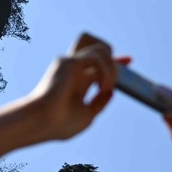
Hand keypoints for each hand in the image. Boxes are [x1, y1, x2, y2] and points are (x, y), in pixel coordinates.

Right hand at [0, 34, 128, 162]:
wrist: (42, 123)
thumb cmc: (59, 124)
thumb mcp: (88, 115)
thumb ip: (99, 103)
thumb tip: (111, 92)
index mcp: (78, 82)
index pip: (98, 64)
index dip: (115, 61)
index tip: (129, 60)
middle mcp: (75, 70)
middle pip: (100, 48)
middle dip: (115, 59)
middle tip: (118, 76)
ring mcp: (71, 64)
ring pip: (102, 49)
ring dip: (112, 69)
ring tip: (106, 88)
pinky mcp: (69, 61)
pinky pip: (97, 56)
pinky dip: (106, 71)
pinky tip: (103, 87)